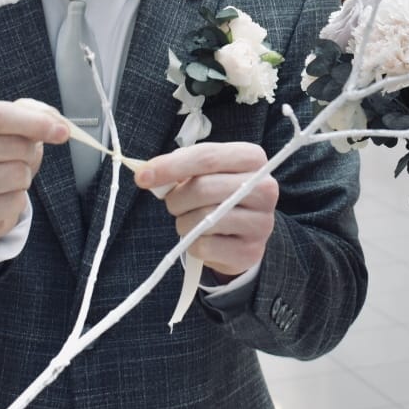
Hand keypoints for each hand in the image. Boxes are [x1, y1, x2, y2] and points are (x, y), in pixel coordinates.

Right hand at [0, 100, 68, 246]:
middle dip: (29, 150)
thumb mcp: (11, 124)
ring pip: (16, 173)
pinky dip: (17, 199)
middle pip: (11, 145)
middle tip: (18, 156)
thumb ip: (36, 113)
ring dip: (23, 176)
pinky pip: (14, 201)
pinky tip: (0, 197)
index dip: (34, 122)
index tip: (63, 131)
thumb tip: (59, 127)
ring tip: (7, 177)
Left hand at [137, 141, 277, 279]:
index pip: (208, 157)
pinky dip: (192, 244)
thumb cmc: (218, 194)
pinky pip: (204, 246)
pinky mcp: (250, 251)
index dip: (171, 166)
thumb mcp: (204, 172)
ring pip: (202, 220)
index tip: (143, 177)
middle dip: (177, 199)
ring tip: (190, 221)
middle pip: (204, 188)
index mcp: (252, 159)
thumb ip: (179, 168)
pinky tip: (201, 239)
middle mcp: (265, 188)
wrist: (242, 233)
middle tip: (173, 204)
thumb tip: (147, 175)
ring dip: (183, 222)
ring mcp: (262, 222)